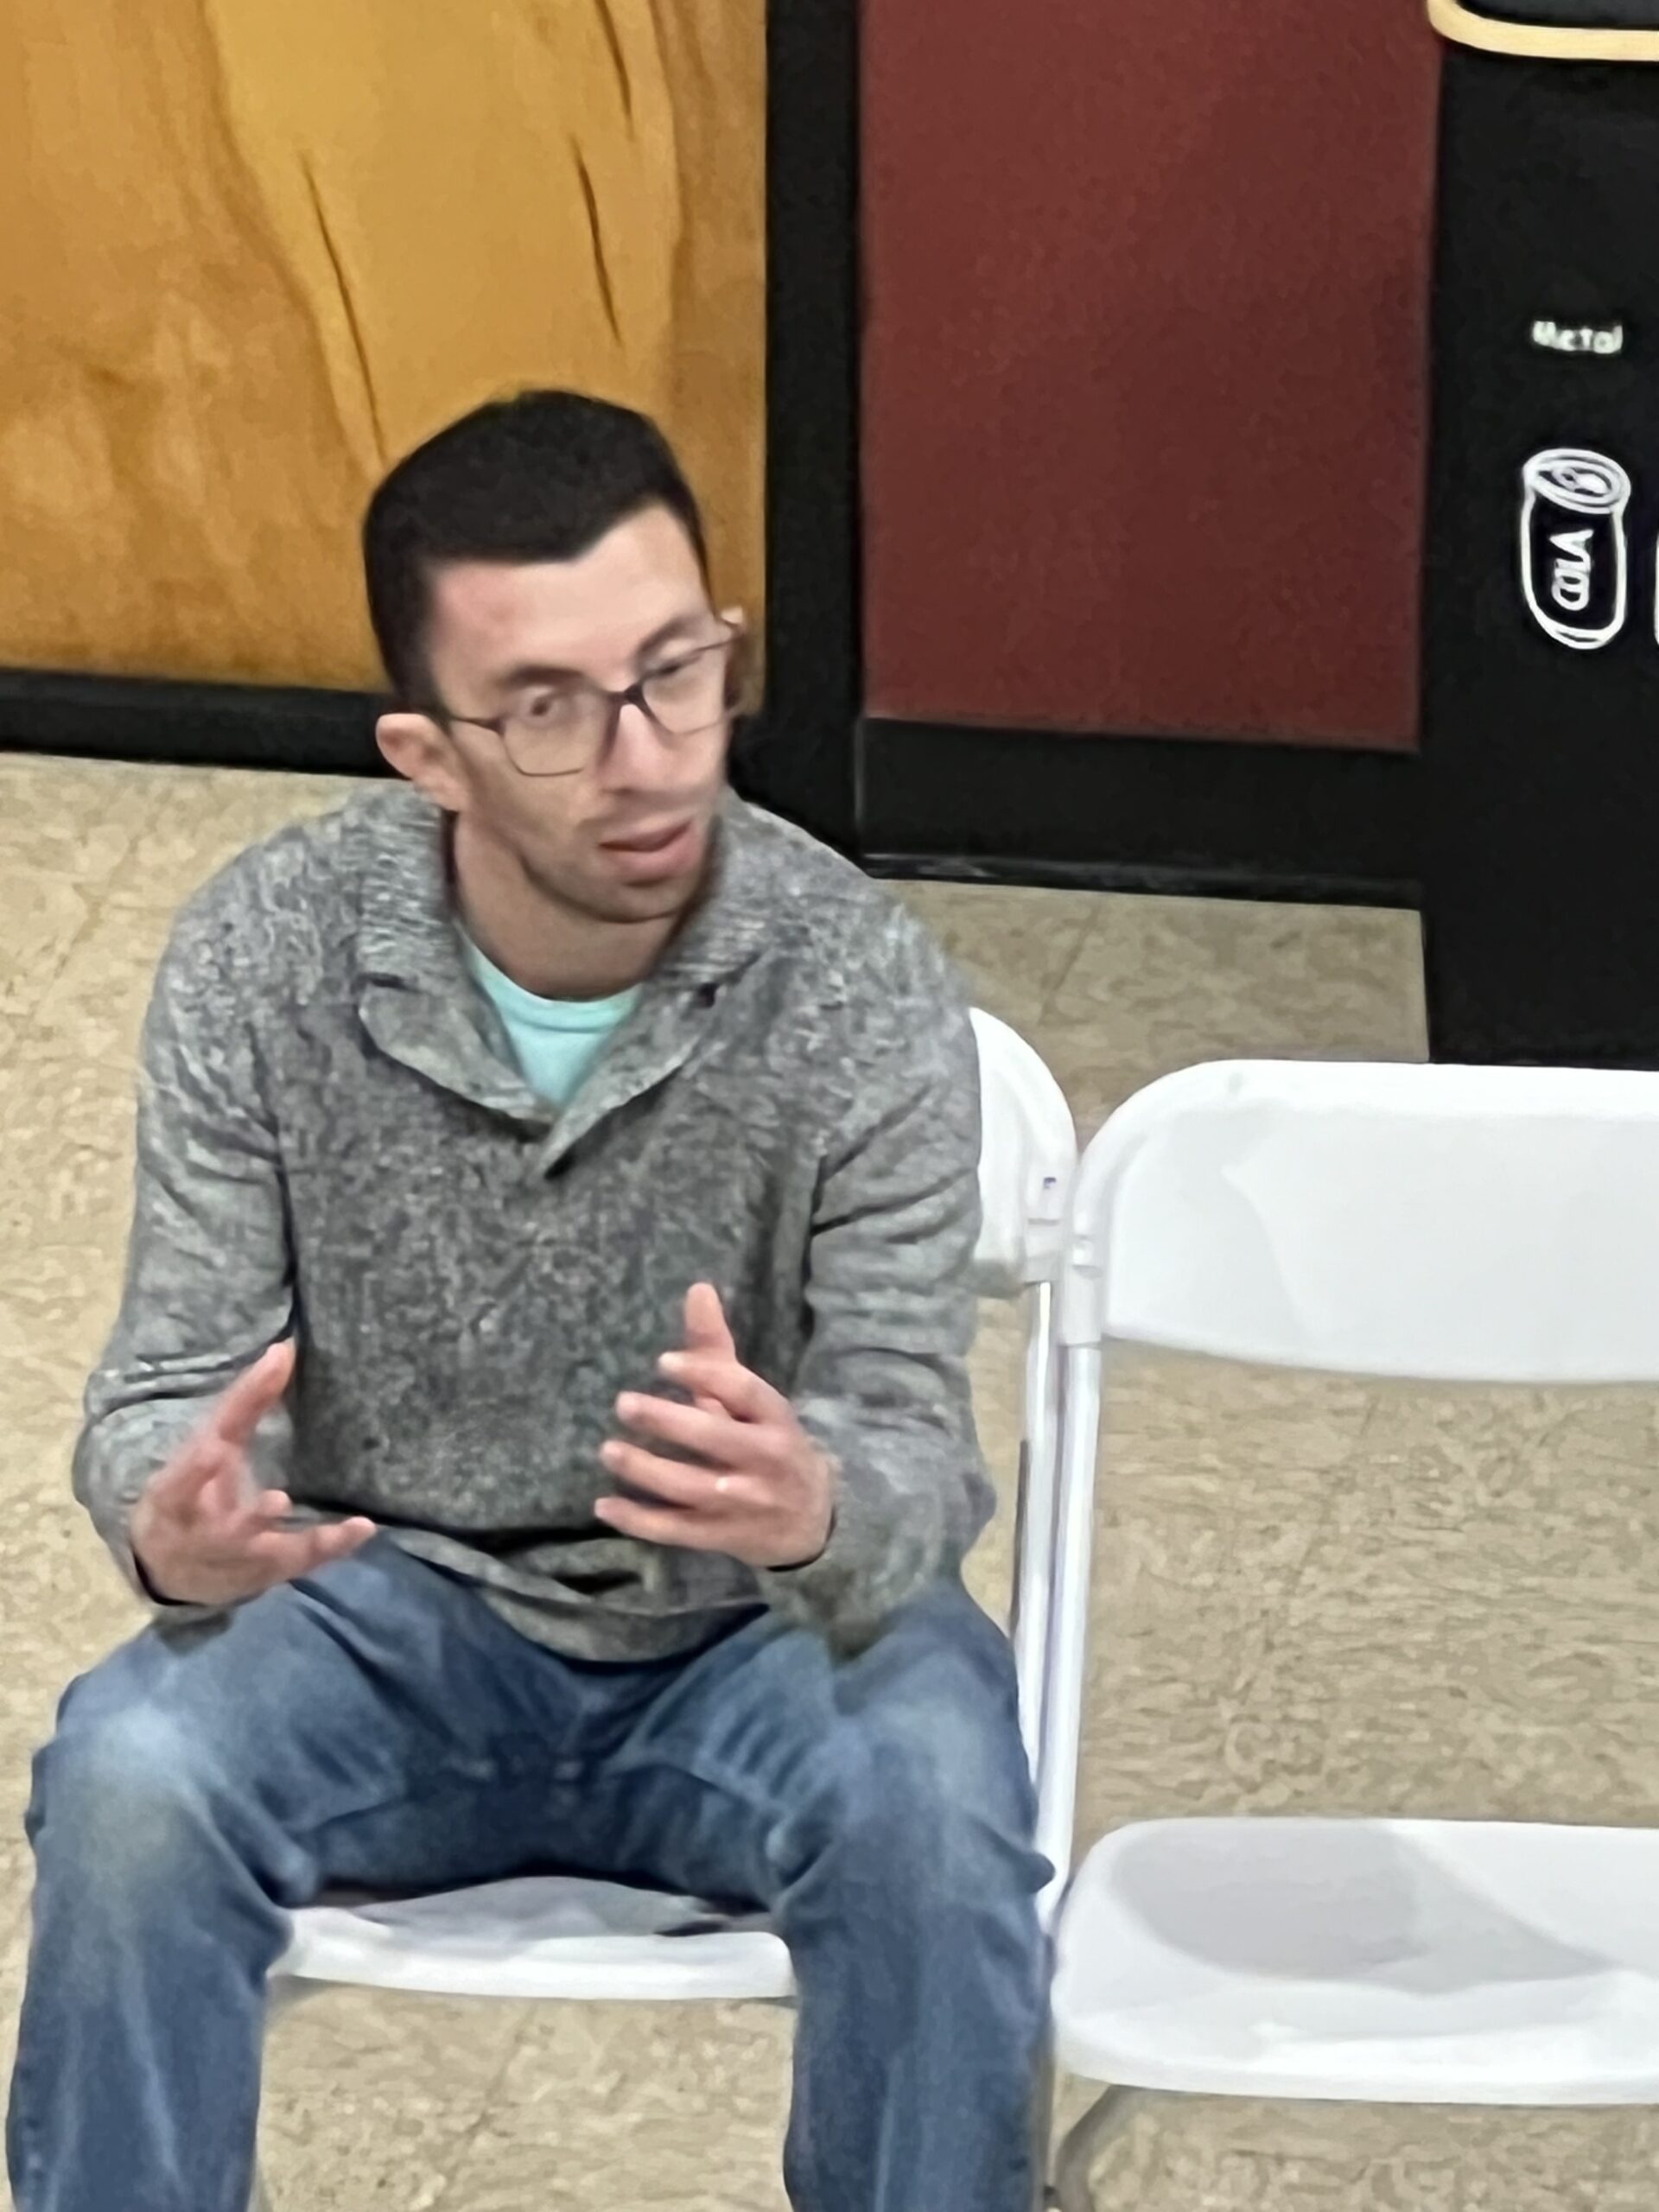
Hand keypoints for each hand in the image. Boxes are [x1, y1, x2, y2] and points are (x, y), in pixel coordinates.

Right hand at [129, 1343, 375, 1605]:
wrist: (169, 1565)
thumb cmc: (194, 1490)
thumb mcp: (211, 1445)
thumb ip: (245, 1402)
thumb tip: (285, 1349)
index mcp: (174, 1498)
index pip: (178, 1484)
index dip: (192, 1471)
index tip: (212, 1449)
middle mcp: (200, 1534)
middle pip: (217, 1529)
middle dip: (239, 1516)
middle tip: (267, 1493)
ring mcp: (232, 1561)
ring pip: (257, 1555)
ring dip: (285, 1538)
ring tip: (309, 1516)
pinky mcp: (263, 1574)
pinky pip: (297, 1564)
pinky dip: (329, 1547)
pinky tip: (363, 1528)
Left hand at [595, 1285, 835, 1570]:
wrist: (812, 1522)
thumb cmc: (769, 1445)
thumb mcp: (752, 1402)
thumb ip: (717, 1351)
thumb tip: (697, 1289)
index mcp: (775, 1419)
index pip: (745, 1392)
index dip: (705, 1375)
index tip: (662, 1362)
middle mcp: (764, 1460)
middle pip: (715, 1439)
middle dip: (668, 1422)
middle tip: (623, 1403)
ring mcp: (743, 1503)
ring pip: (690, 1488)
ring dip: (646, 1471)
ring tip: (608, 1450)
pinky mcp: (722, 1536)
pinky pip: (677, 1530)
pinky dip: (640, 1520)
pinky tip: (605, 1505)